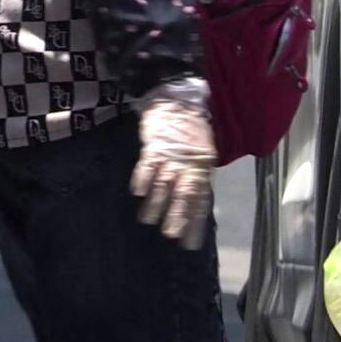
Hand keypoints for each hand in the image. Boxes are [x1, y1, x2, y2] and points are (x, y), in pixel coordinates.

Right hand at [131, 87, 218, 245]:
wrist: (176, 98)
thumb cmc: (189, 128)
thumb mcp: (201, 152)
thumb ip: (196, 175)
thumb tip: (192, 202)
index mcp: (203, 167)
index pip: (200, 199)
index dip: (195, 222)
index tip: (189, 243)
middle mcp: (189, 163)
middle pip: (185, 193)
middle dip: (178, 216)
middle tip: (172, 236)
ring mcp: (172, 154)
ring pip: (165, 183)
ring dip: (157, 202)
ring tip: (148, 221)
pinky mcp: (155, 144)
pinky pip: (148, 163)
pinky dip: (143, 177)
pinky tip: (137, 192)